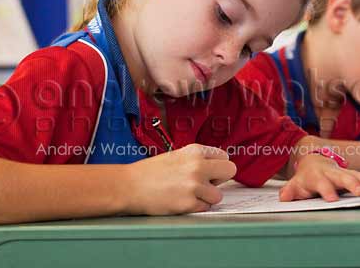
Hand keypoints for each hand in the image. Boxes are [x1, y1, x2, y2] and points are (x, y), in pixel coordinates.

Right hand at [122, 144, 236, 214]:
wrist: (129, 186)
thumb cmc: (151, 172)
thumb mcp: (177, 156)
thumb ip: (198, 159)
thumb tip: (216, 168)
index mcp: (195, 150)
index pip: (225, 157)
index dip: (217, 166)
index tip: (209, 172)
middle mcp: (197, 165)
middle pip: (230, 171)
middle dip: (220, 179)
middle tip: (206, 183)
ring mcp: (194, 185)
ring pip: (218, 195)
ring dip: (207, 197)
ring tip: (189, 194)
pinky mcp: (188, 203)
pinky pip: (205, 208)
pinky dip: (196, 207)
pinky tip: (181, 201)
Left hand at [278, 154, 359, 201]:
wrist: (314, 160)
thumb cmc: (306, 177)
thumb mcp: (296, 183)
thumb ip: (290, 191)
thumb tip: (284, 197)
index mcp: (318, 175)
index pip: (322, 182)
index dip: (326, 190)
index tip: (332, 199)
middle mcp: (333, 172)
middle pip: (343, 177)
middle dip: (352, 184)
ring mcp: (346, 172)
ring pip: (358, 175)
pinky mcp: (355, 174)